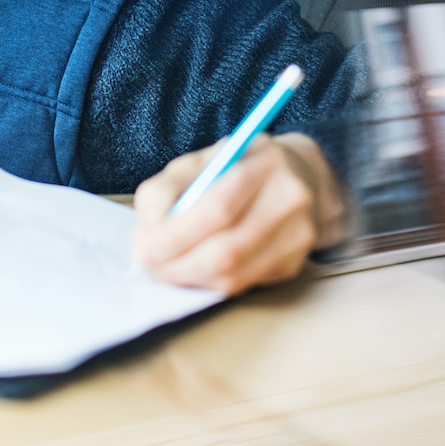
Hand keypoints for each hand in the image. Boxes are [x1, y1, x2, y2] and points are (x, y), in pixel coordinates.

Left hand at [132, 133, 345, 295]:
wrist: (298, 177)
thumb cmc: (236, 168)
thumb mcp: (199, 161)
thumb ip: (167, 189)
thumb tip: (149, 231)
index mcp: (265, 161)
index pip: (219, 207)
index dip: (177, 234)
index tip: (145, 246)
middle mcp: (290, 198)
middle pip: (228, 249)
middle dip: (178, 264)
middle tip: (149, 265)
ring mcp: (298, 235)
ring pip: (234, 275)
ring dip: (190, 278)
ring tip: (165, 268)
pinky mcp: (294, 263)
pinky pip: (241, 284)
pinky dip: (208, 282)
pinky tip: (193, 269)